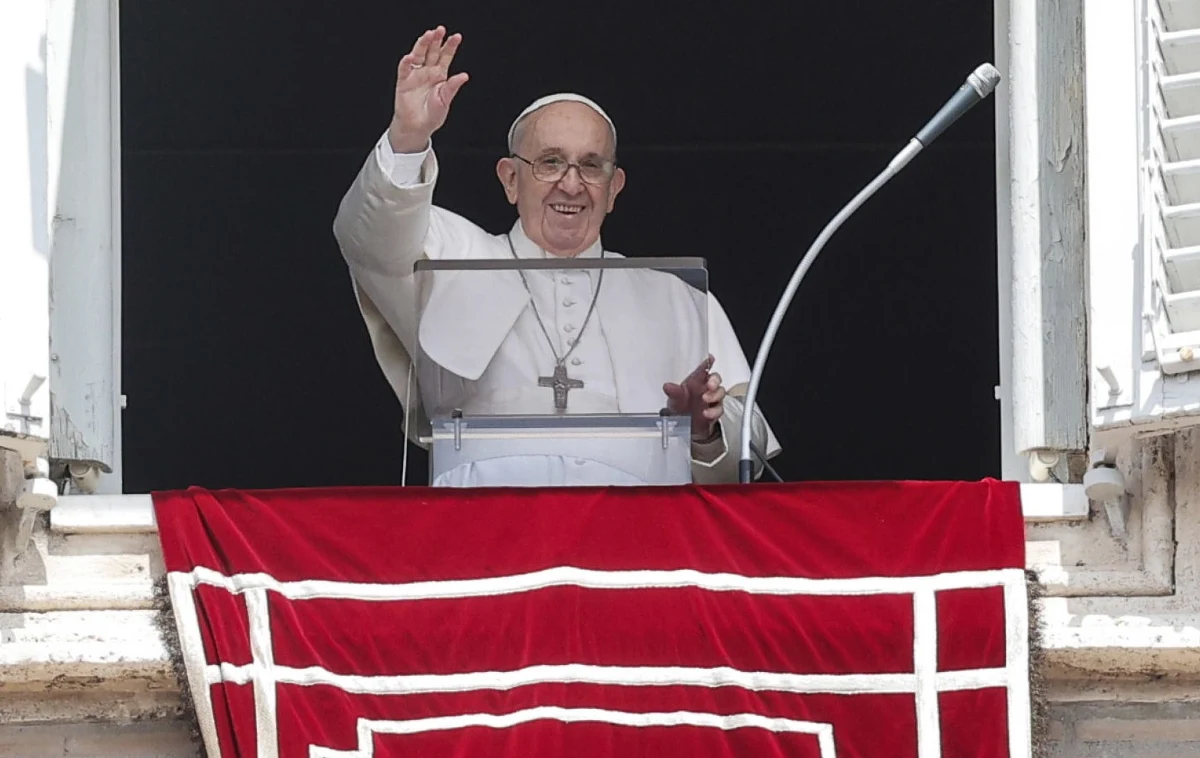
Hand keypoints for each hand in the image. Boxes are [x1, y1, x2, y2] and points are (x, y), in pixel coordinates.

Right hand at [388, 26, 468, 152]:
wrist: (417, 127)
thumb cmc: (432, 115)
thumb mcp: (445, 101)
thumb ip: (452, 87)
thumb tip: (464, 75)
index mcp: (440, 75)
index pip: (445, 57)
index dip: (450, 46)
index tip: (457, 36)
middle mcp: (427, 71)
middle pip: (432, 51)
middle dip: (436, 40)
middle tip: (440, 30)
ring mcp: (415, 74)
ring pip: (418, 55)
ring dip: (422, 45)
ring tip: (428, 35)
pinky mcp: (403, 81)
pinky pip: (404, 69)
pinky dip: (406, 62)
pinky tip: (410, 56)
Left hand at [663, 354, 725, 441]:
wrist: (685, 427)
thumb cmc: (681, 407)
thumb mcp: (674, 400)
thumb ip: (673, 393)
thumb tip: (667, 386)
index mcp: (695, 381)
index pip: (703, 369)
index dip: (708, 362)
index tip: (710, 358)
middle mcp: (705, 388)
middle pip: (716, 379)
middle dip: (715, 380)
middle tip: (710, 384)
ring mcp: (712, 399)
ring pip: (720, 392)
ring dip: (715, 395)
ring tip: (706, 399)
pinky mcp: (715, 411)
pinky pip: (719, 409)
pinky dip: (714, 411)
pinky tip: (707, 413)